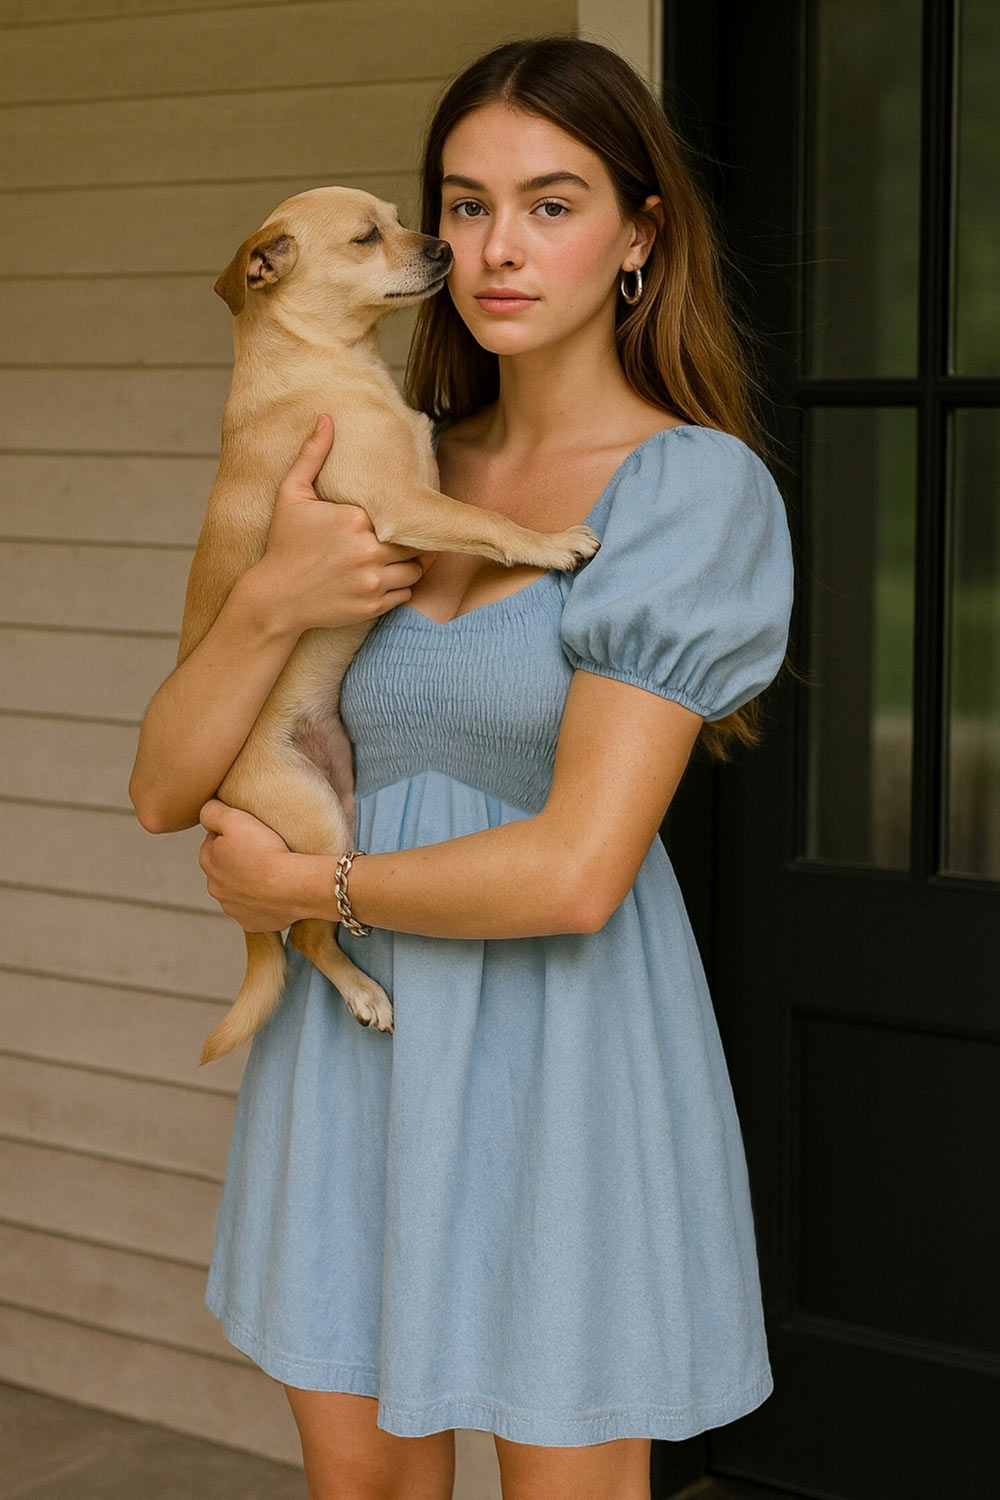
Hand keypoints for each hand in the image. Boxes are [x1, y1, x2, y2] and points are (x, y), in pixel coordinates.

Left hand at [198, 799, 317, 931]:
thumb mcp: (235, 818)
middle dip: (239, 860)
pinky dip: (263, 901)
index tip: (250, 833)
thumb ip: (212, 811)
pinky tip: (276, 891)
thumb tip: (206, 810)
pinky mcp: (252, 923)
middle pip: (225, 867)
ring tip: (272, 871)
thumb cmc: (265, 850)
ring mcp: (233, 908)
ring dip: (250, 881)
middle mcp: (215, 888)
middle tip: (263, 850)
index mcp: (208, 861)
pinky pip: (256, 909)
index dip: (231, 834)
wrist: (293, 886)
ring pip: (239, 890)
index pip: (213, 841)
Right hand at [245, 414, 435, 635]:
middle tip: (402, 539)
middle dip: (411, 541)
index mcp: (355, 519)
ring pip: (416, 570)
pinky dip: (400, 588)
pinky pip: (407, 594)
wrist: (275, 598)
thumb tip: (327, 417)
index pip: (400, 514)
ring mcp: (372, 581)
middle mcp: (368, 550)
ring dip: (411, 565)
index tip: (392, 517)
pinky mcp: (373, 606)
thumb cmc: (284, 545)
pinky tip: (383, 580)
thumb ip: (312, 456)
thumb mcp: (291, 495)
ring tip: (395, 560)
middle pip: (415, 542)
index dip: (399, 516)